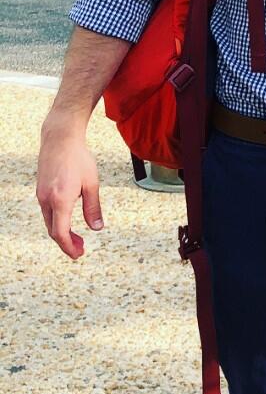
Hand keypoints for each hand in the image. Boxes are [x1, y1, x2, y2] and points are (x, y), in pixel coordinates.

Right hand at [36, 119, 103, 259]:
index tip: (79, 254)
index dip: (69, 247)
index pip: (60, 233)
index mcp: (60, 200)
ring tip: (76, 238)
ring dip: (61, 232)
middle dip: (66, 242)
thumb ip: (93, 208)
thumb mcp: (92, 184)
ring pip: (49, 221)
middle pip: (53, 230)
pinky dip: (57, 221)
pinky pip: (47, 211)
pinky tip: (68, 220)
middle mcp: (47, 200)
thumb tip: (97, 228)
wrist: (60, 139)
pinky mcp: (41, 190)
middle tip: (81, 249)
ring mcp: (41, 195)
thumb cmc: (79, 159)